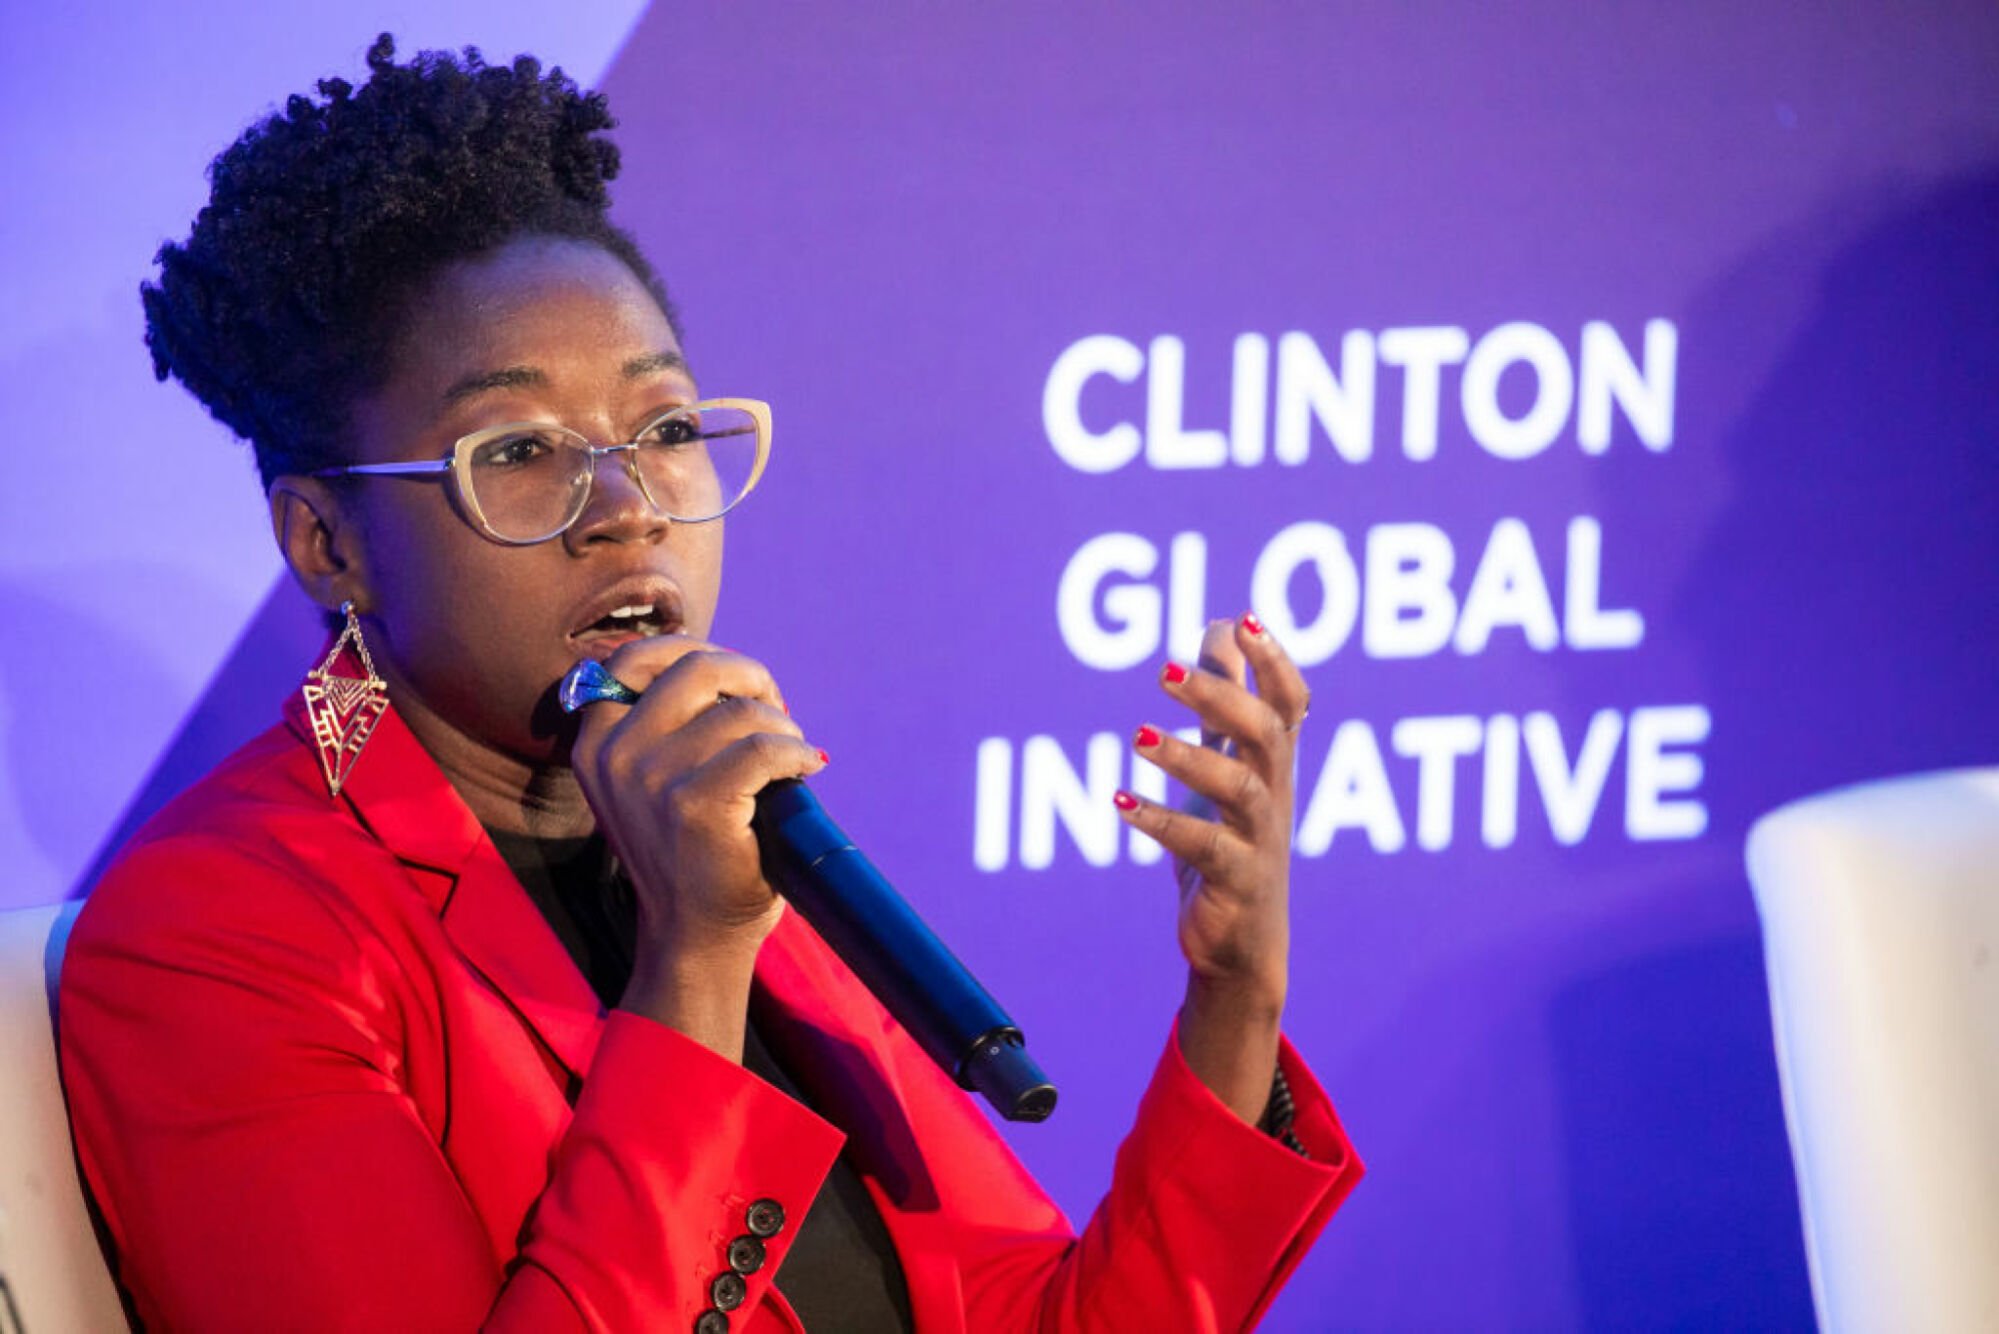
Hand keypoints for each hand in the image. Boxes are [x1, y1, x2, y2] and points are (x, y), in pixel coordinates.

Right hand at [568, 637, 826, 1054]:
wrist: (694, 933)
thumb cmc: (688, 850)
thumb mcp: (652, 777)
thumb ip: (665, 719)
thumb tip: (723, 662)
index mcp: (595, 741)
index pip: (636, 657)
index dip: (699, 655)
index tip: (734, 684)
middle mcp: (614, 754)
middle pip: (696, 667)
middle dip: (749, 677)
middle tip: (775, 708)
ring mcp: (651, 780)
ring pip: (740, 711)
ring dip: (781, 728)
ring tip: (789, 756)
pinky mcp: (696, 805)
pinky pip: (764, 748)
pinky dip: (795, 752)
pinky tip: (805, 769)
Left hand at [1117, 613, 1310, 1119]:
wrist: (1241, 949)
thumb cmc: (1232, 846)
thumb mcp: (1228, 766)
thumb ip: (1226, 701)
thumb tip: (1221, 626)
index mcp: (1274, 764)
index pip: (1290, 702)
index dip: (1274, 661)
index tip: (1244, 618)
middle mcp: (1275, 796)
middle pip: (1265, 734)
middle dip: (1220, 696)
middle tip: (1163, 671)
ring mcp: (1260, 841)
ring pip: (1238, 789)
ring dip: (1186, 757)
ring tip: (1136, 736)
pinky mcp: (1237, 883)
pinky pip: (1202, 848)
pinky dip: (1160, 821)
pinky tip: (1120, 802)